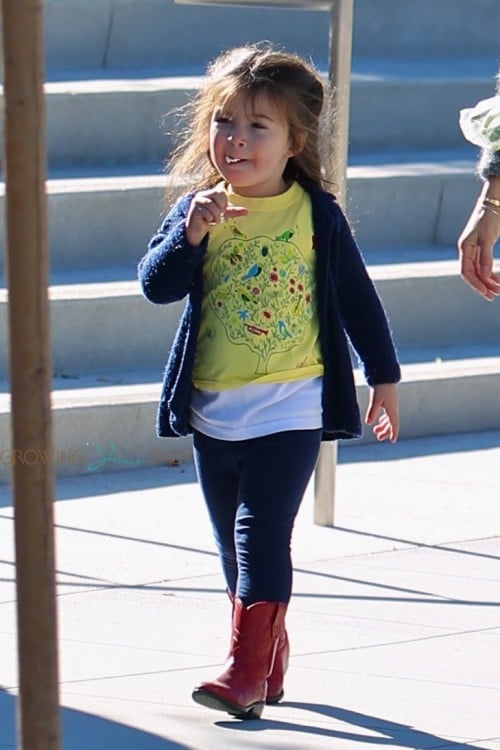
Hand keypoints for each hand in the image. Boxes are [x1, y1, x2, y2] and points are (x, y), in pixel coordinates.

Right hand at [185, 185, 247, 245]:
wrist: (197, 231)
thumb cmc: (209, 220)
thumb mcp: (223, 214)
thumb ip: (233, 211)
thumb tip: (247, 211)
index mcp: (209, 193)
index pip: (221, 191)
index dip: (224, 202)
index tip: (221, 210)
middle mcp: (202, 195)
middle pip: (219, 194)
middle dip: (221, 208)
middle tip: (217, 215)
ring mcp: (197, 201)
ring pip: (214, 206)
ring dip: (215, 216)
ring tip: (211, 220)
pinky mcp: (194, 210)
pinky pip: (208, 214)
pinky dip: (209, 220)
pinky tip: (205, 221)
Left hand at [365, 383, 398, 442]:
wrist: (385, 375)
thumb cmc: (381, 387)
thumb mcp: (375, 400)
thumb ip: (372, 412)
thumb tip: (368, 422)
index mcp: (392, 409)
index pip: (394, 424)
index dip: (393, 433)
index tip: (392, 441)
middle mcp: (393, 408)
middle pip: (391, 423)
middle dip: (385, 431)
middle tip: (378, 437)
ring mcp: (391, 404)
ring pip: (389, 418)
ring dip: (383, 425)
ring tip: (376, 431)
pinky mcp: (388, 400)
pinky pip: (387, 413)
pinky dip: (384, 419)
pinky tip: (379, 421)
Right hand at [457, 180, 499, 300]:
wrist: (495, 199)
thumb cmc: (490, 216)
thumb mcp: (488, 237)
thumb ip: (485, 257)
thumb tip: (486, 275)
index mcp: (465, 247)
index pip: (466, 272)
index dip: (476, 284)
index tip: (486, 293)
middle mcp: (467, 249)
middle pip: (473, 273)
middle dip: (483, 285)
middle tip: (494, 295)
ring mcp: (474, 248)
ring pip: (479, 269)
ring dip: (488, 280)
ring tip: (499, 289)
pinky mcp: (482, 245)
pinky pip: (484, 263)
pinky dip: (491, 272)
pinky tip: (497, 278)